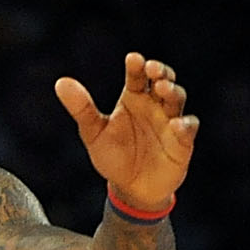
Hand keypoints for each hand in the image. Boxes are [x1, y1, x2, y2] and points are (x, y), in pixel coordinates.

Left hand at [52, 53, 196, 212]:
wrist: (130, 190)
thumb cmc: (112, 157)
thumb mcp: (93, 133)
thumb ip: (81, 109)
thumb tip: (61, 82)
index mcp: (133, 97)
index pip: (137, 75)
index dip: (137, 66)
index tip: (133, 60)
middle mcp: (154, 104)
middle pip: (163, 79)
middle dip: (160, 72)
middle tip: (152, 69)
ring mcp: (170, 121)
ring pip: (177, 98)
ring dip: (172, 92)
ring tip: (162, 89)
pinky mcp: (182, 141)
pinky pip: (188, 128)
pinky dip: (185, 125)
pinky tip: (176, 125)